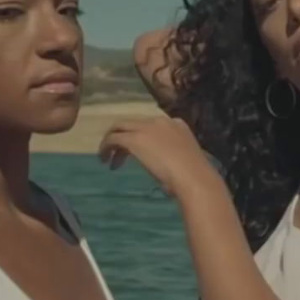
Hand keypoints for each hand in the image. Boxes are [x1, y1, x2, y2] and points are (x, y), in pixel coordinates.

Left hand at [99, 117, 220, 199]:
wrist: (193, 177)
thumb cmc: (195, 176)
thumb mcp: (186, 162)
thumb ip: (174, 160)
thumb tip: (166, 175)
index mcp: (177, 125)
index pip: (152, 126)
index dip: (142, 137)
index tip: (138, 153)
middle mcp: (160, 121)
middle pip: (134, 124)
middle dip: (124, 138)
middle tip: (118, 156)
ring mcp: (146, 128)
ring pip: (120, 128)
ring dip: (113, 143)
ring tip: (109, 161)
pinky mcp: (134, 139)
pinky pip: (113, 139)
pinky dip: (106, 147)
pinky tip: (104, 159)